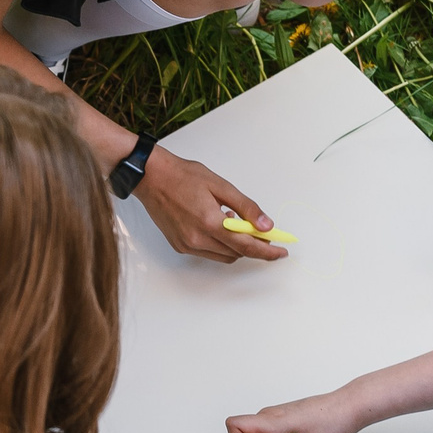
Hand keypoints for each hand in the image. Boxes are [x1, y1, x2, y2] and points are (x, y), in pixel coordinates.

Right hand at [132, 147, 287, 262]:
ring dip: (236, 246)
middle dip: (253, 246)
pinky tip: (218, 226)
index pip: (246, 245)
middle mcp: (197, 239)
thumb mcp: (221, 185)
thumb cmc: (184, 176)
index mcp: (210, 222)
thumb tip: (266, 225)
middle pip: (237, 253)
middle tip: (262, 232)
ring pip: (224, 256)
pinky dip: (220, 245)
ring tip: (234, 223)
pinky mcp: (180, 246)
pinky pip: (209, 253)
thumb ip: (246, 207)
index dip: (267, 251)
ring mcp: (187, 245)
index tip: (281, 252)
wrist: (152, 178)